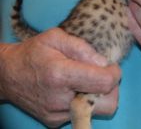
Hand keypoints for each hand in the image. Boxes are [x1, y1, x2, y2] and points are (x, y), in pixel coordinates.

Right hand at [0, 28, 120, 127]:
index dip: (114, 74)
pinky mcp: (54, 122)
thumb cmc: (33, 52)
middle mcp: (59, 100)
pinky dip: (83, 100)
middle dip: (111, 88)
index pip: (103, 83)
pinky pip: (81, 113)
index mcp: (60, 74)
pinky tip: (72, 89)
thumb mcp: (56, 37)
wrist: (8, 74)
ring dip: (98, 95)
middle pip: (107, 104)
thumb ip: (82, 48)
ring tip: (84, 80)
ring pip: (96, 111)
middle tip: (100, 74)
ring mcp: (57, 115)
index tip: (112, 66)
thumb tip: (104, 63)